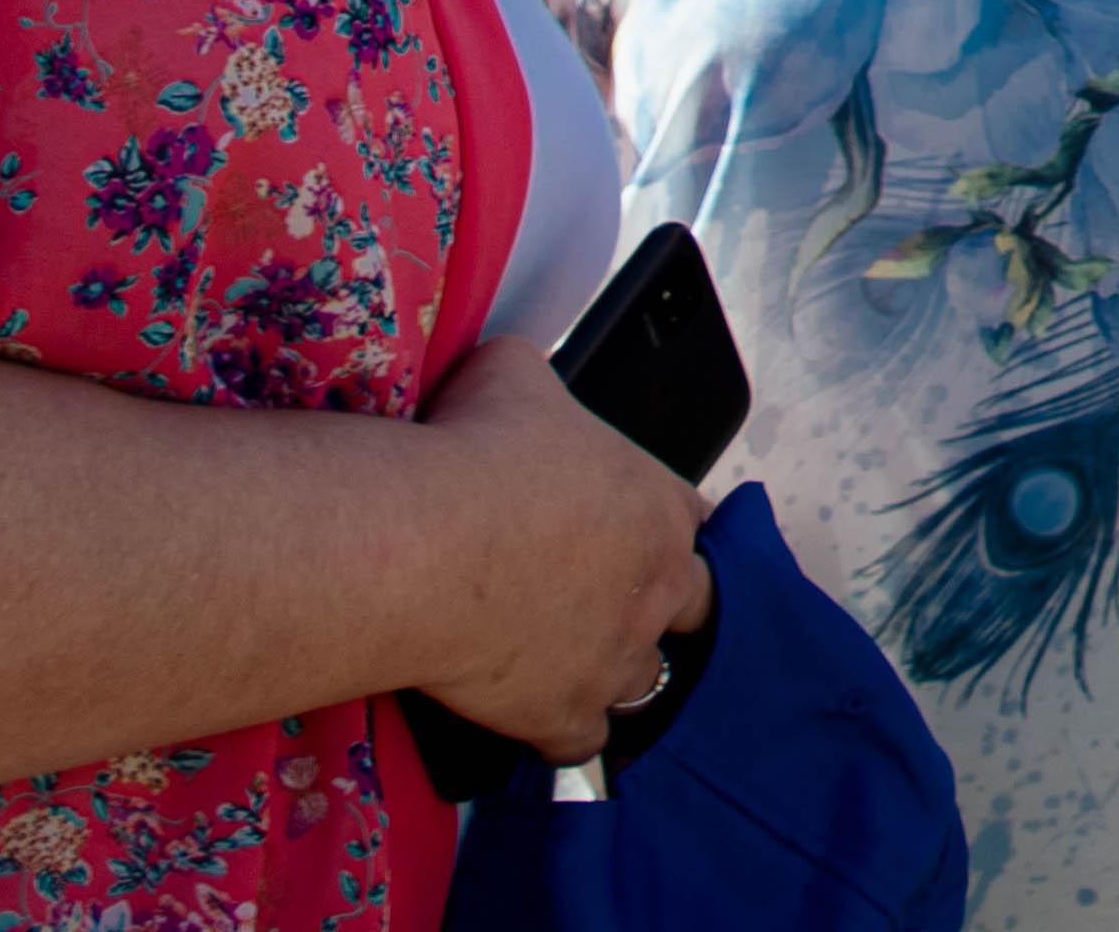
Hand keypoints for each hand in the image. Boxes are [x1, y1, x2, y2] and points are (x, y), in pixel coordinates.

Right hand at [414, 335, 716, 759]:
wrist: (424, 545)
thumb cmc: (474, 448)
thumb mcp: (512, 376)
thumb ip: (538, 395)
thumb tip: (518, 390)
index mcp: (657, 505)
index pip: (694, 521)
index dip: (662, 530)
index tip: (634, 539)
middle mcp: (654, 586)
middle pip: (690, 608)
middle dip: (655, 607)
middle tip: (602, 604)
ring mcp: (615, 658)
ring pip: (640, 680)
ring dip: (609, 671)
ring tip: (562, 663)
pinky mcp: (564, 715)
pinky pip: (583, 743)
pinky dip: (561, 734)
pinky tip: (534, 720)